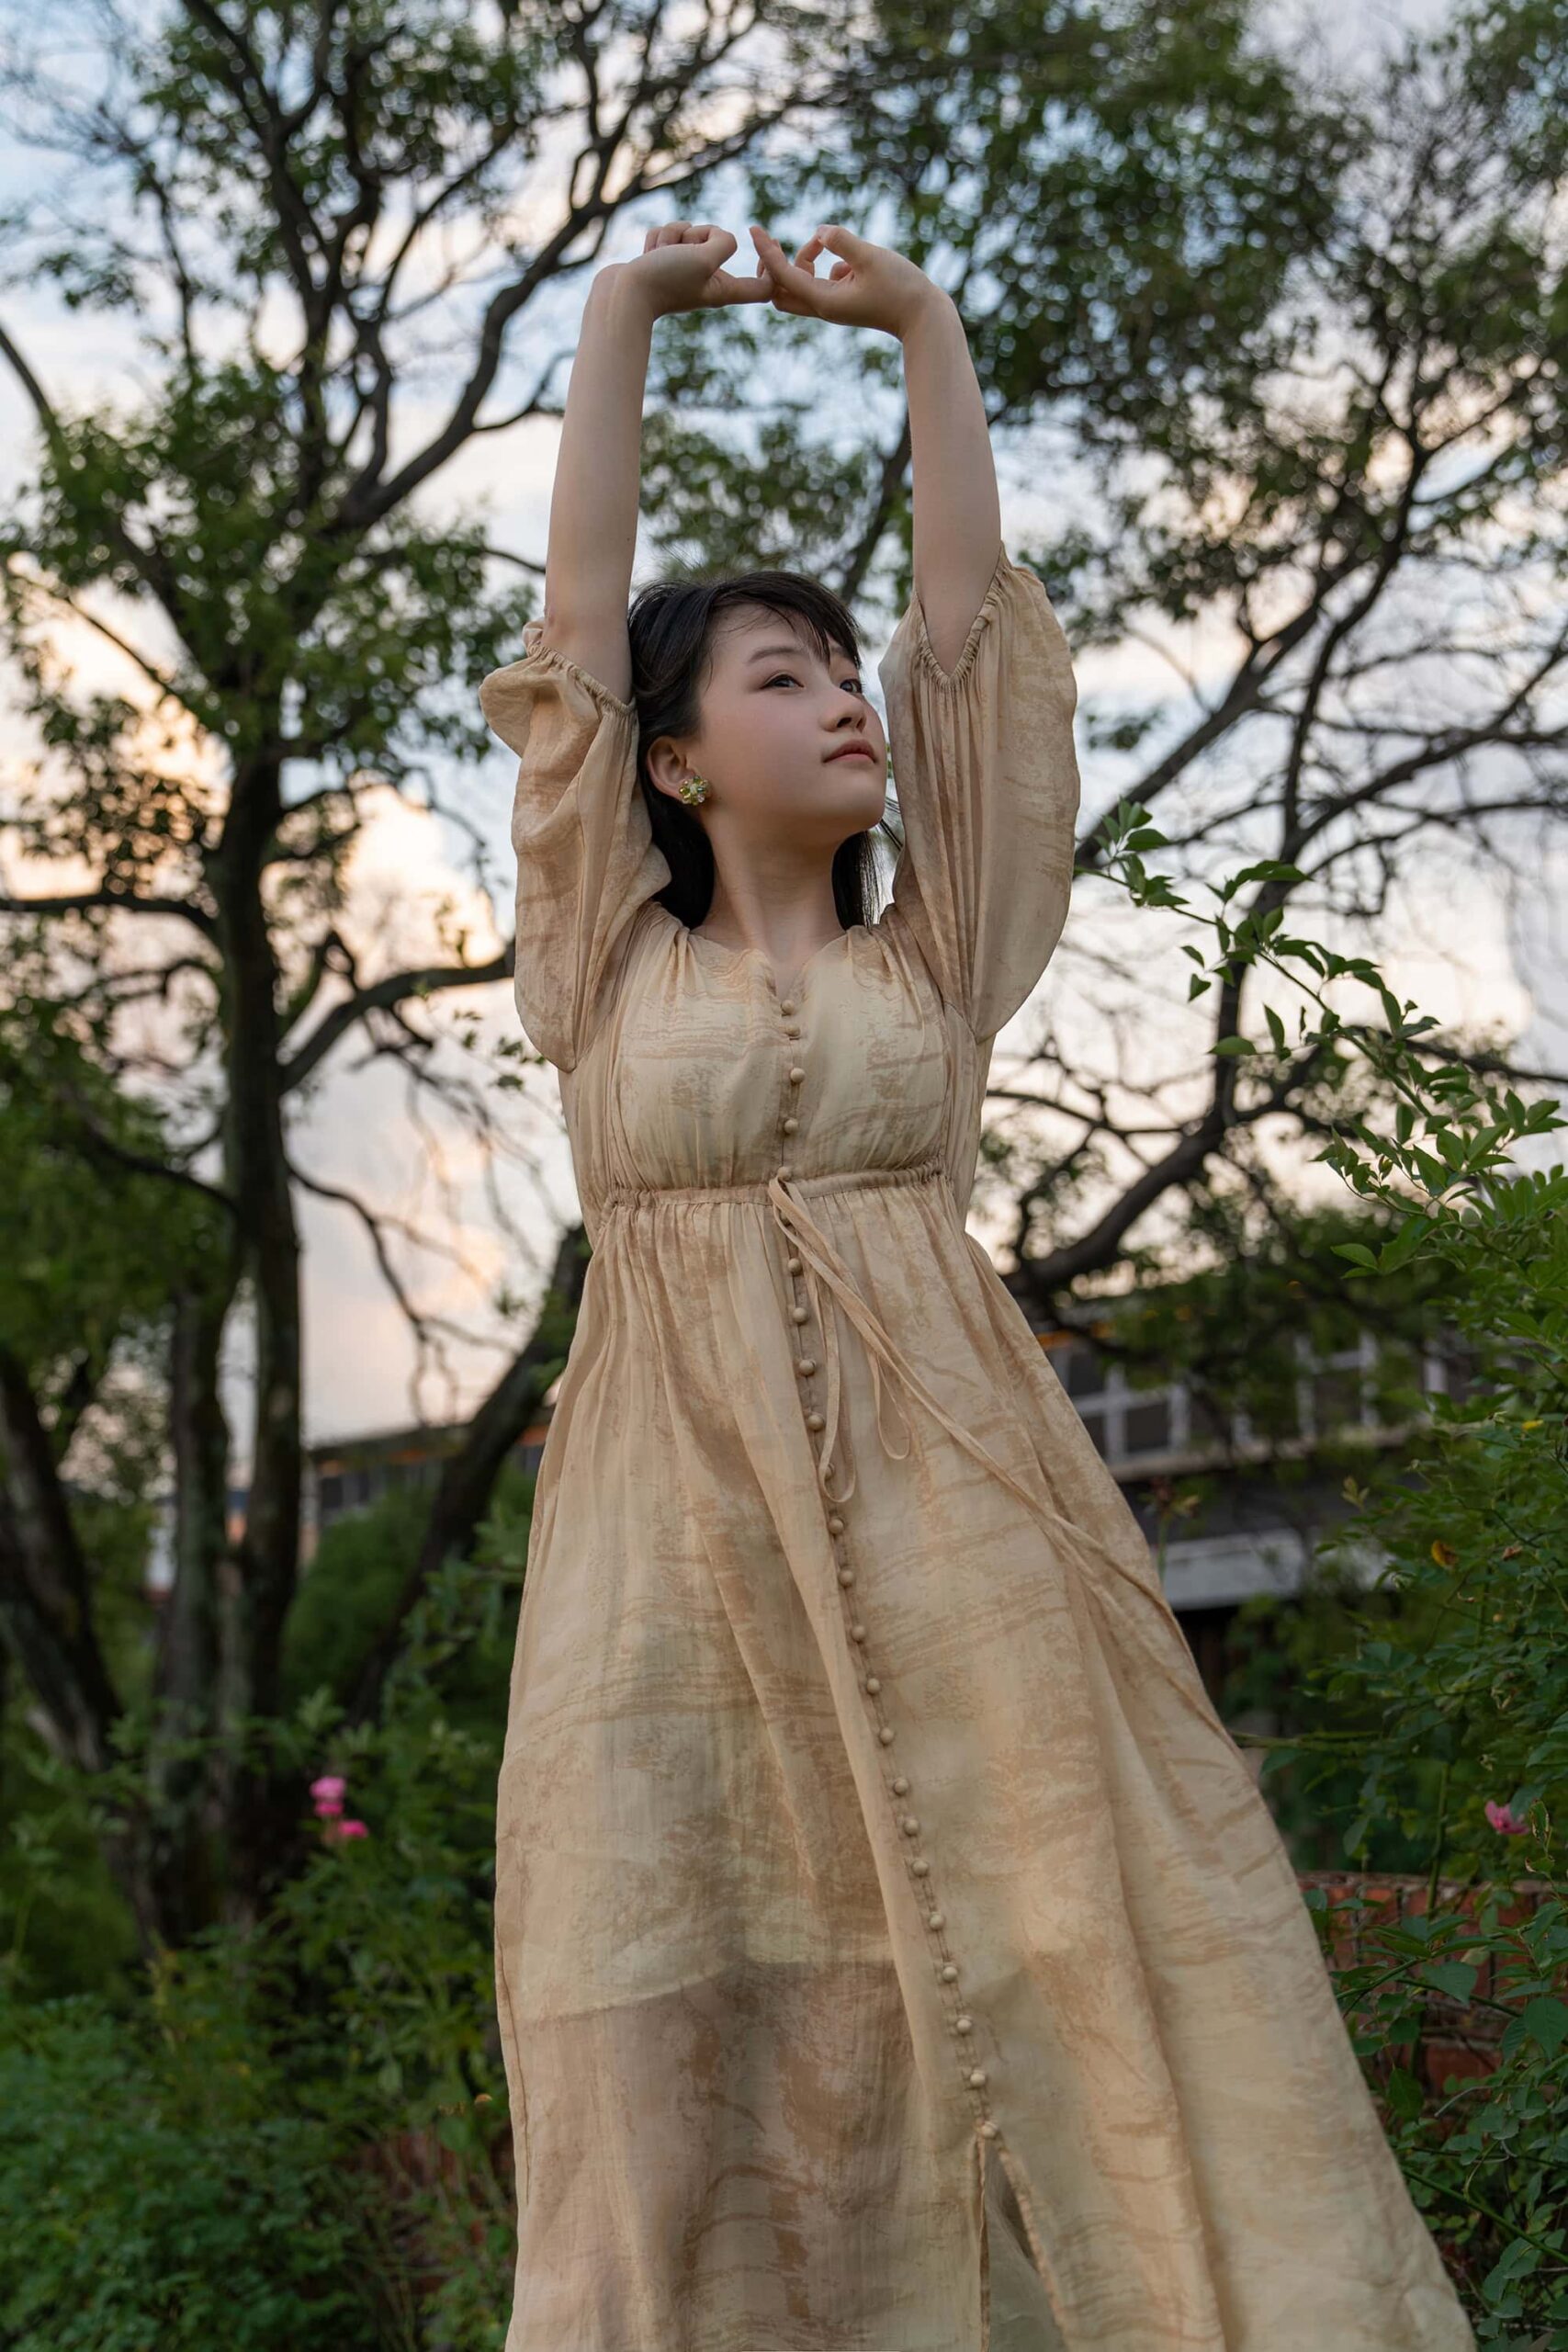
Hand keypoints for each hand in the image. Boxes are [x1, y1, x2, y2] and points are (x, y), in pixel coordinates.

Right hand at [619, 221, 774, 317]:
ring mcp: (683, 273)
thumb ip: (722, 242)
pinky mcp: (662, 263)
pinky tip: (647, 255)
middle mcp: (706, 283)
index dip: (770, 266)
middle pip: (719, 243)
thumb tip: (717, 236)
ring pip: (689, 232)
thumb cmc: (663, 280)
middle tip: (686, 249)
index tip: (766, 242)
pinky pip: (668, 235)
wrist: (620, 295)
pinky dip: (657, 239)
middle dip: (701, 233)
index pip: (763, 288)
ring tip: (660, 255)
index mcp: (723, 291)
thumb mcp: (703, 258)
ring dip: (673, 234)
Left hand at [747, 222, 939, 337]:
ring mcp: (834, 305)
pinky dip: (825, 265)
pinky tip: (847, 259)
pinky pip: (823, 281)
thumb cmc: (902, 289)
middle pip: (780, 292)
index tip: (754, 229)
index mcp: (824, 301)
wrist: (924, 317)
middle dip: (773, 267)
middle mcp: (824, 307)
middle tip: (773, 241)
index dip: (766, 251)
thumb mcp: (871, 257)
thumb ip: (842, 241)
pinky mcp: (845, 300)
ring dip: (802, 262)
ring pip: (800, 285)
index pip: (783, 276)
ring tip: (822, 244)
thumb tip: (819, 232)